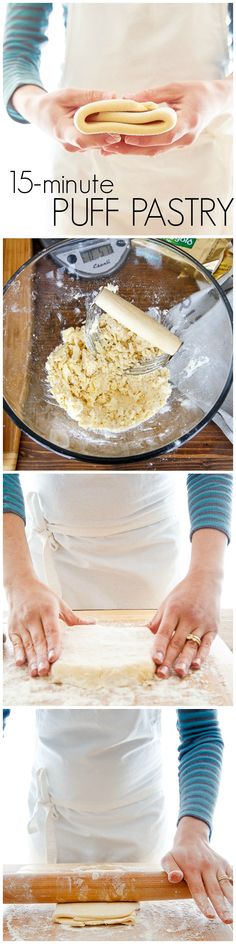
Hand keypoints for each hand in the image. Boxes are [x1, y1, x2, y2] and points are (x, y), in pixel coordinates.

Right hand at [7, 576, 93, 676]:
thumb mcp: (59, 603)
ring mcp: (21, 623)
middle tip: (45, 671)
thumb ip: (74, 617)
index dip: (53, 645)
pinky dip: (17, 653)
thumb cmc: (42, 595)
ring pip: (27, 644)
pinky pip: (15, 642)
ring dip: (31, 659)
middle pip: (38, 640)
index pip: (51, 630)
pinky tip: (21, 663)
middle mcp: (32, 616)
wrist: (20, 585)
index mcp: (47, 610)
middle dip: (41, 657)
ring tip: (36, 672)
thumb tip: (93, 624)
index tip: (54, 658)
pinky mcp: (12, 628)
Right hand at [12, 85, 120, 150]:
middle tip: (130, 123)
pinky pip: (97, 142)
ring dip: (112, 133)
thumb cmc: (52, 102)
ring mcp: (76, 148)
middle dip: (112, 133)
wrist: (39, 114)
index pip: (82, 139)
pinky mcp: (82, 147)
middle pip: (95, 142)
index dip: (100, 138)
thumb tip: (115, 96)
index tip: (115, 134)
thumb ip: (91, 96)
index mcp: (62, 131)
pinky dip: (107, 133)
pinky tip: (118, 124)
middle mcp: (69, 144)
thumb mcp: (69, 95)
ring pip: (99, 143)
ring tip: (127, 121)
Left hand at [102, 79, 231, 155]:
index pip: (166, 135)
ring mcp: (182, 144)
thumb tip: (127, 100)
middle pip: (156, 148)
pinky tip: (123, 145)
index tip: (129, 137)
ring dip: (132, 151)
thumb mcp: (175, 87)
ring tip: (111, 148)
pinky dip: (140, 147)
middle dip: (131, 149)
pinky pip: (156, 148)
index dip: (147, 138)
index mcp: (189, 122)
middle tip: (110, 147)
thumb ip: (152, 96)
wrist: (215, 102)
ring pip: (154, 151)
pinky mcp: (177, 144)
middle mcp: (186, 137)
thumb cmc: (197, 91)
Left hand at [149, 569, 220, 678]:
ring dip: (185, 660)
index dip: (159, 647)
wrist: (207, 581)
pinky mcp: (213, 628)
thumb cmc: (184, 593)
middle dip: (169, 659)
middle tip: (162, 674)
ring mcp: (202, 623)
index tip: (155, 660)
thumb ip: (158, 620)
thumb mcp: (167, 602)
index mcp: (174, 610)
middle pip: (177, 642)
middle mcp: (188, 617)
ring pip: (192, 645)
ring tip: (179, 672)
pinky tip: (196, 664)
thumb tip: (147, 634)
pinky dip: (202, 655)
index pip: (165, 632)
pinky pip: (207, 644)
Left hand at [162, 818, 232, 922]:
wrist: (192, 839)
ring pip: (226, 885)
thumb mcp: (168, 859)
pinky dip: (235, 886)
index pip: (198, 889)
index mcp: (191, 868)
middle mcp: (206, 867)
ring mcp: (216, 865)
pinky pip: (232, 876)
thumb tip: (174, 878)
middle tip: (227, 920)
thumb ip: (170, 869)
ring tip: (234, 914)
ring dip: (231, 899)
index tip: (210, 916)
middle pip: (214, 890)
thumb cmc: (178, 854)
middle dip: (221, 907)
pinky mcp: (224, 864)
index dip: (204, 904)